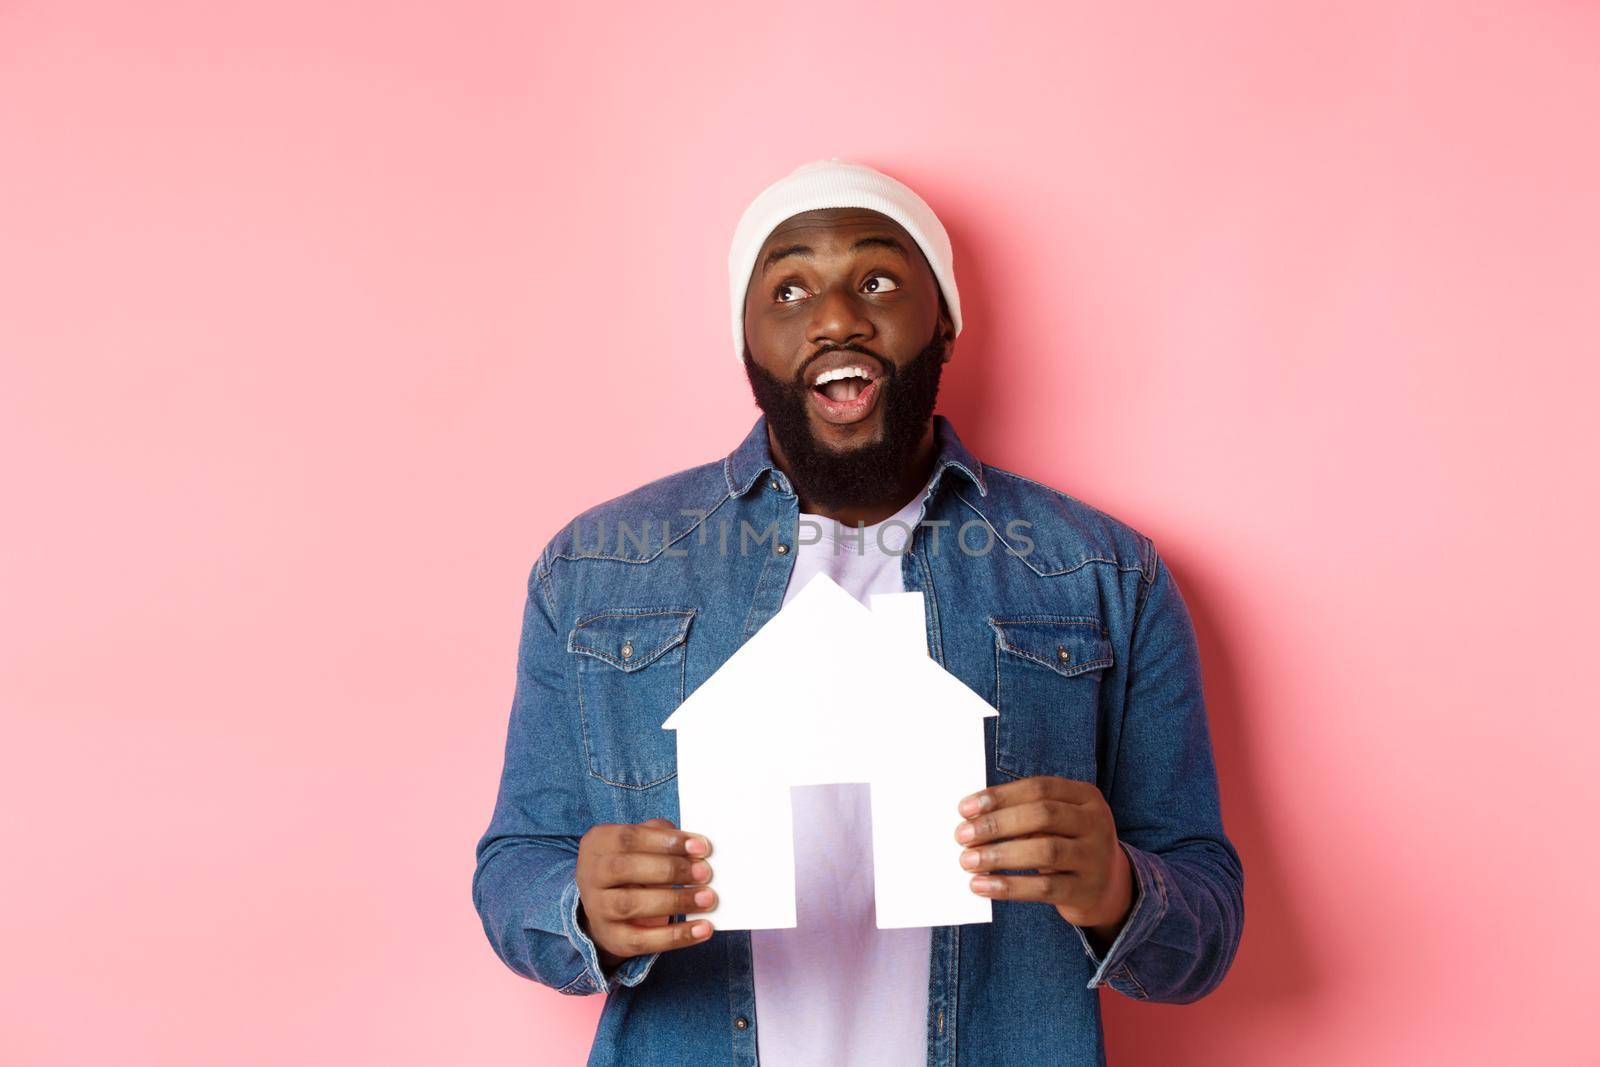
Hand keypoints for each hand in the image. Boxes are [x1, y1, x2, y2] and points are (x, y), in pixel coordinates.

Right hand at [576, 817, 715, 968]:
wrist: (607, 905)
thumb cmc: (634, 864)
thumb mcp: (642, 844)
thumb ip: (663, 837)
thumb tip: (697, 847)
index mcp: (598, 843)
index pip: (629, 838)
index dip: (666, 841)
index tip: (701, 847)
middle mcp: (590, 875)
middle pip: (626, 868)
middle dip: (670, 869)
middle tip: (705, 872)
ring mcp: (597, 909)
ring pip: (631, 904)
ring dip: (674, 901)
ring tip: (707, 898)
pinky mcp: (612, 938)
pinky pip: (642, 940)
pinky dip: (676, 936)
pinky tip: (703, 929)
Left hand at [954, 776, 1133, 941]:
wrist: (1107, 888)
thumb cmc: (1066, 843)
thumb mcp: (1056, 822)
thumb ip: (1023, 814)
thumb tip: (971, 818)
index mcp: (1085, 796)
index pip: (1039, 788)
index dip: (1000, 796)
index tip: (964, 808)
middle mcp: (1096, 823)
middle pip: (1043, 815)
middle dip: (997, 824)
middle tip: (962, 835)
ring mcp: (1095, 858)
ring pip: (1044, 851)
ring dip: (999, 855)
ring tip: (968, 861)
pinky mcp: (1086, 891)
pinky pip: (1043, 888)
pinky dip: (1008, 887)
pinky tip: (982, 886)